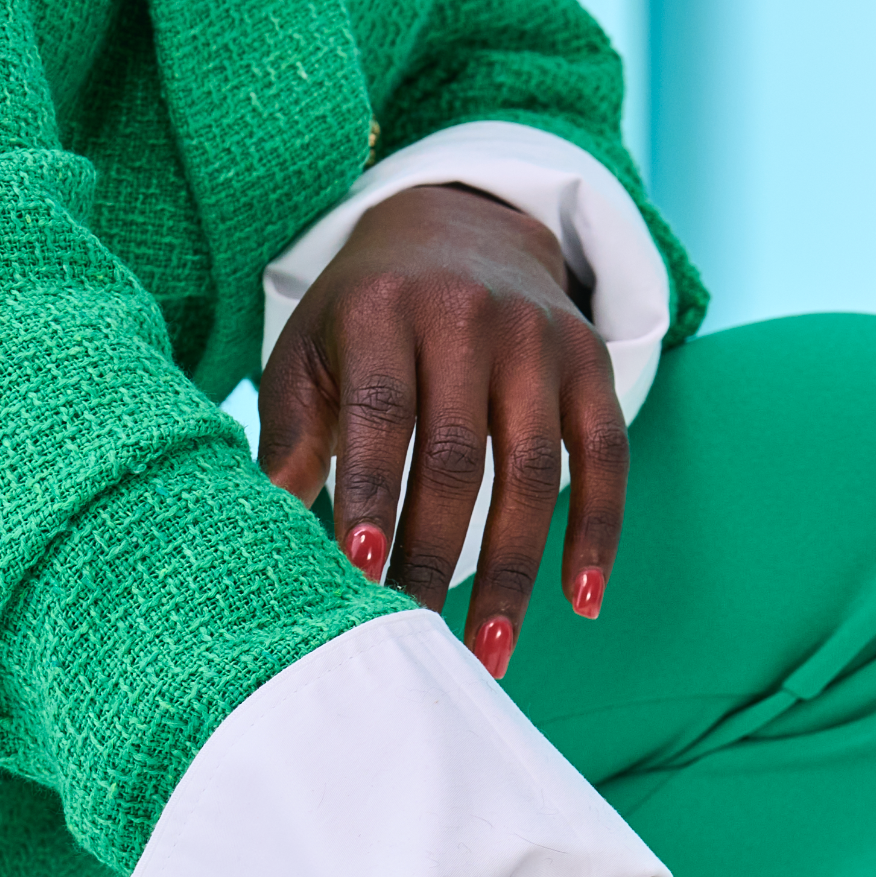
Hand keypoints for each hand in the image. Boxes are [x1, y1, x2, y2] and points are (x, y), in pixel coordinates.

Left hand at [257, 182, 629, 679]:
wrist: (462, 226)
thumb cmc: (367, 314)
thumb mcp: (311, 350)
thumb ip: (291, 435)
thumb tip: (269, 531)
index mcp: (382, 310)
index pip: (381, 412)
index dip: (373, 493)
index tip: (362, 572)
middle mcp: (466, 316)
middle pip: (458, 455)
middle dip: (435, 555)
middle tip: (416, 636)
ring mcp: (537, 339)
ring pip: (534, 472)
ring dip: (514, 571)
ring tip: (491, 649)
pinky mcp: (591, 362)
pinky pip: (606, 458)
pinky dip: (598, 534)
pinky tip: (581, 600)